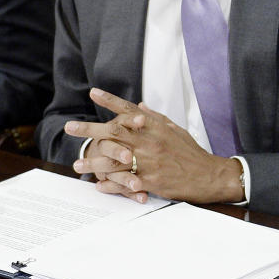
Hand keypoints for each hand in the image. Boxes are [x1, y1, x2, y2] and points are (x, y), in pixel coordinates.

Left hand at [65, 88, 243, 203]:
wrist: (209, 175)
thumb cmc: (192, 152)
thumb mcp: (176, 130)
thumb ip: (156, 119)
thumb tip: (140, 106)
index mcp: (156, 128)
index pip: (129, 110)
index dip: (110, 101)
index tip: (93, 93)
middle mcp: (150, 142)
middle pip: (114, 133)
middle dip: (90, 129)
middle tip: (70, 127)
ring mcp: (149, 162)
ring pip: (114, 161)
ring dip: (93, 162)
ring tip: (76, 164)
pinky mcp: (152, 181)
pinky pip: (125, 183)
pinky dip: (110, 185)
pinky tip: (98, 185)